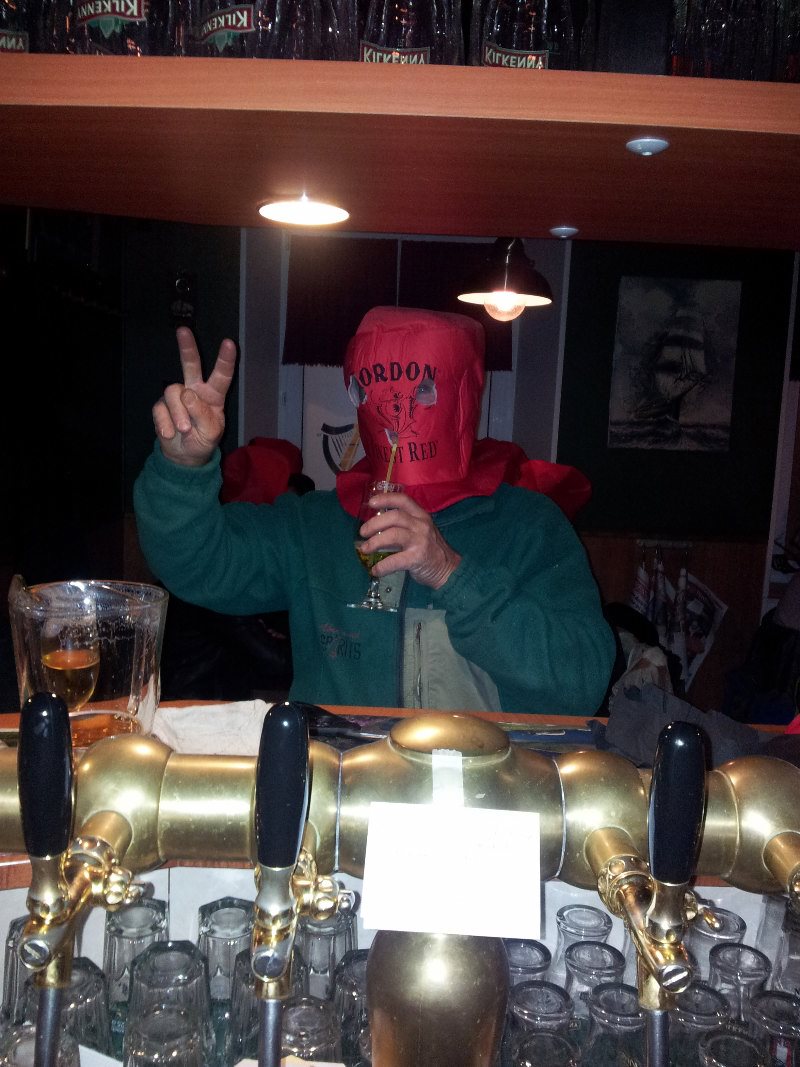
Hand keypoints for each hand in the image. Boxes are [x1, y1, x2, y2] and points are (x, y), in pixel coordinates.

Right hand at [153, 327, 237, 467]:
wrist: (184, 455)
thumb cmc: (203, 440)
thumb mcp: (210, 433)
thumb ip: (202, 414)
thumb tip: (187, 395)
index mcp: (214, 395)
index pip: (221, 376)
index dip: (225, 360)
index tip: (229, 343)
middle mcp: (195, 390)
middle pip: (191, 365)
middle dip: (187, 347)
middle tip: (183, 330)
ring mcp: (177, 396)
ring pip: (173, 392)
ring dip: (178, 414)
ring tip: (184, 430)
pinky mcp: (161, 406)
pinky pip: (160, 409)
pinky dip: (166, 424)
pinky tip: (171, 434)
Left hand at [359, 491, 460, 589]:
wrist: (448, 569)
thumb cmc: (430, 549)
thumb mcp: (420, 531)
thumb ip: (402, 526)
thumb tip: (375, 528)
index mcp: (421, 516)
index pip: (403, 500)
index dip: (386, 498)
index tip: (371, 503)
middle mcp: (421, 525)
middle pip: (394, 516)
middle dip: (374, 523)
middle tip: (363, 532)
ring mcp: (420, 541)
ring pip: (393, 534)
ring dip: (374, 542)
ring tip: (365, 549)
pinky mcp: (418, 558)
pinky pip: (395, 560)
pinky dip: (382, 566)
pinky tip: (376, 570)